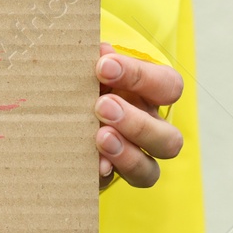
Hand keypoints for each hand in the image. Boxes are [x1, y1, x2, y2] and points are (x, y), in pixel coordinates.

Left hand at [95, 42, 182, 189]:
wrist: (63, 108)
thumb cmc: (86, 79)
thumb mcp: (92, 67)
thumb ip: (98, 59)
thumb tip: (102, 48)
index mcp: (153, 95)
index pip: (167, 86)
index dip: (140, 76)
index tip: (103, 66)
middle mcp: (153, 128)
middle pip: (168, 138)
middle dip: (136, 123)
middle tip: (102, 107)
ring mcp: (137, 157)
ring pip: (152, 168)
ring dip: (127, 154)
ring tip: (99, 137)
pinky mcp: (115, 176)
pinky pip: (122, 184)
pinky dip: (108, 172)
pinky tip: (93, 164)